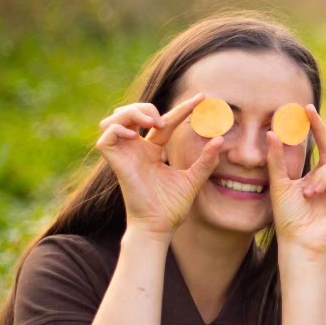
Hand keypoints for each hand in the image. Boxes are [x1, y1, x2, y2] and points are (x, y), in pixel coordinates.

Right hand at [96, 91, 221, 238]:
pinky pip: (106, 136)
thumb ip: (206, 161)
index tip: (202, 98)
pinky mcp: (115, 162)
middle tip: (166, 120)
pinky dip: (118, 128)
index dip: (182, 109)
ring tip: (153, 123)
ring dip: (132, 112)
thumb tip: (219, 140)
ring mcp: (125, 154)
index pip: (165, 122)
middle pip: (134, 113)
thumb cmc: (172, 207)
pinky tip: (135, 135)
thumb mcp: (193, 179)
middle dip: (148, 107)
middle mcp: (137, 149)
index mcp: (153, 151)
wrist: (159, 226)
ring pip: (116, 118)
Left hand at [266, 108, 325, 257]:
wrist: (299, 242)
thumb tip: (271, 133)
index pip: (321, 145)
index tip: (305, 110)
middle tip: (309, 113)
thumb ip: (277, 160)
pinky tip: (315, 192)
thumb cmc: (289, 218)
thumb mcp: (279, 184)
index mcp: (319, 174)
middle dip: (321, 129)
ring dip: (321, 173)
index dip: (315, 127)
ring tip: (307, 191)